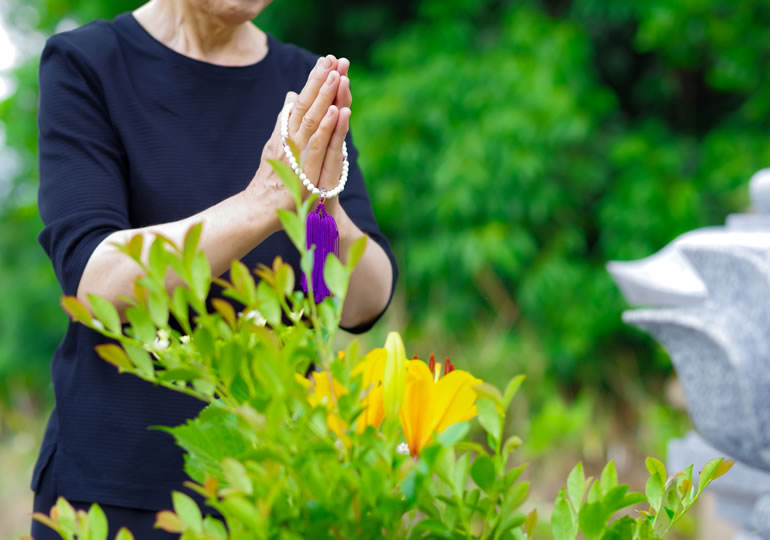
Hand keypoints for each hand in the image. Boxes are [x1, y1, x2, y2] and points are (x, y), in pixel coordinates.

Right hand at [245, 56, 351, 230]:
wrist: (259, 209)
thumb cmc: (272, 179)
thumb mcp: (277, 145)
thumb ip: (285, 121)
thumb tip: (290, 96)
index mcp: (286, 132)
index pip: (302, 100)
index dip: (314, 80)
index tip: (327, 60)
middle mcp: (290, 138)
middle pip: (307, 104)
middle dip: (320, 80)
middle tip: (332, 58)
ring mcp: (297, 153)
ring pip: (312, 120)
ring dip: (325, 97)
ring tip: (336, 75)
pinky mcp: (305, 169)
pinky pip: (318, 145)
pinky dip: (327, 127)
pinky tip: (337, 112)